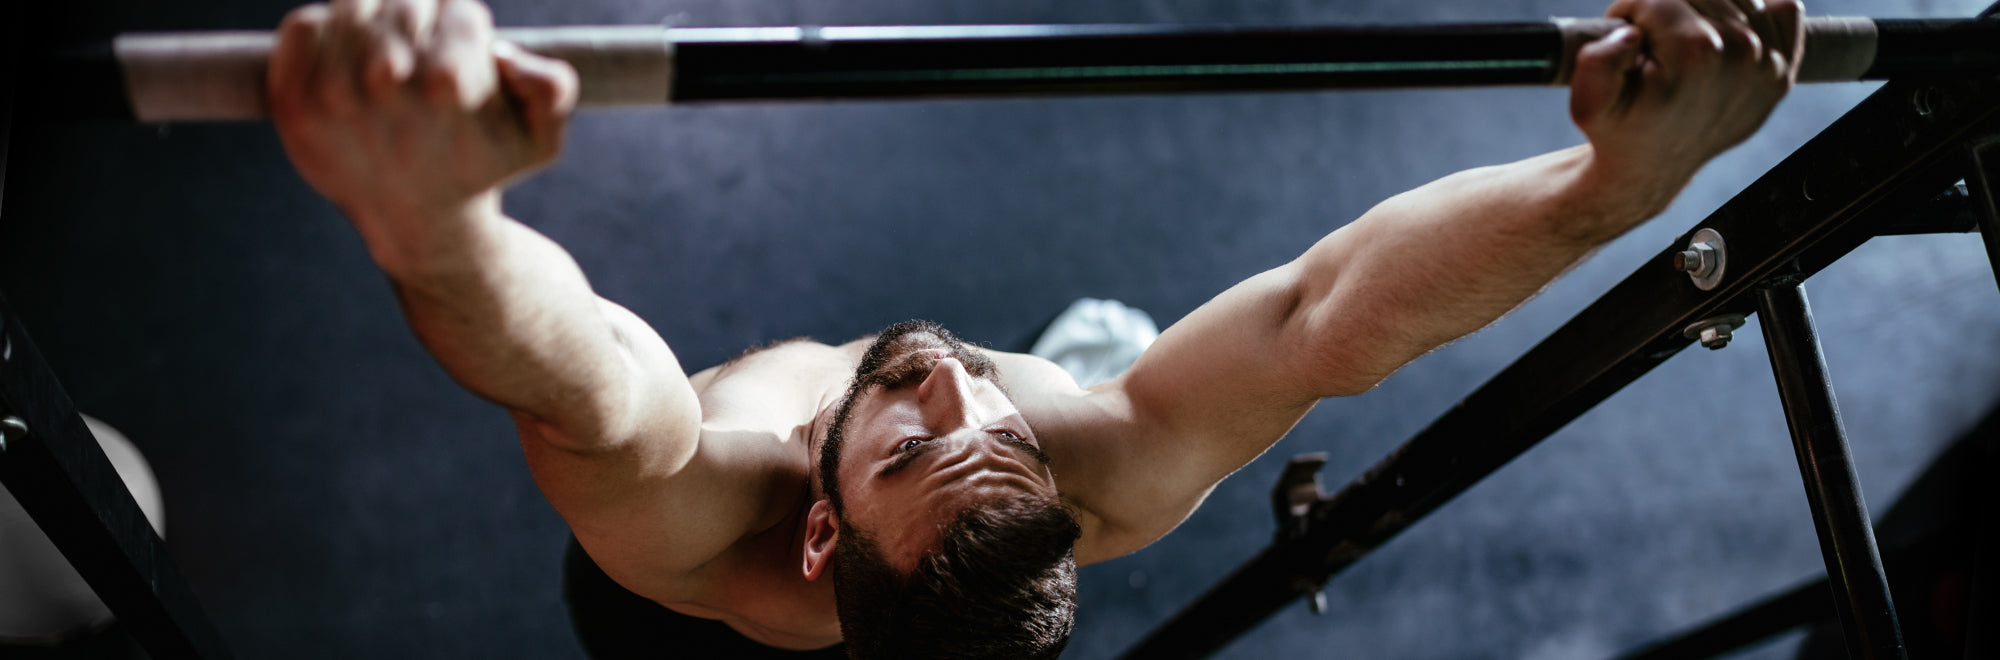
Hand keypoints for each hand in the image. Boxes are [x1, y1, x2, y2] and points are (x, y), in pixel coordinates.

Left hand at [268, 0, 577, 226]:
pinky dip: (324, 31)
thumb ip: (553, 88)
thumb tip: (502, 54)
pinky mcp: (293, 101)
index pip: (459, 10)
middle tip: (423, 56)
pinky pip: (303, 27)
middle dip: (421, 22)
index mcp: (449, 82)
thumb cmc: (480, 165)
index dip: (466, 29)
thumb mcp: (540, 139)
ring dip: (374, 20)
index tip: (462, 59)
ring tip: (388, 55)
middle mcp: (386, 83)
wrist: (417, 221)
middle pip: (405, 2)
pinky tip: (347, 61)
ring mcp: (332, 91)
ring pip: (352, 4)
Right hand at [1568, 0, 1802, 207]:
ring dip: (1700, 12)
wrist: (1653, 167)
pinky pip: (1782, 10)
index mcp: (1696, 52)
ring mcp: (1769, 61)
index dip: (1629, 11)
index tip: (1624, 38)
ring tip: (1679, 44)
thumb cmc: (1620, 129)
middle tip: (1650, 44)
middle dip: (1665, 8)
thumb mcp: (1589, 102)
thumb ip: (1597, 62)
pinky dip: (1752, 15)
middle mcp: (1742, 51)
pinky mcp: (1784, 69)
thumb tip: (1632, 34)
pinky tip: (1720, 40)